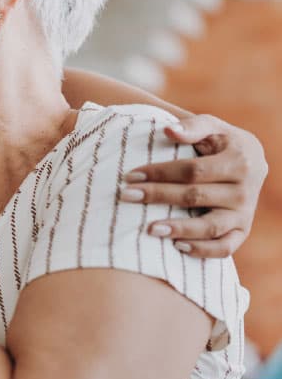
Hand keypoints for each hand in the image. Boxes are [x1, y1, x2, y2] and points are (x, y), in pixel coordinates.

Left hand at [121, 114, 267, 256]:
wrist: (252, 162)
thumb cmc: (221, 142)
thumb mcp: (212, 127)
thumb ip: (192, 127)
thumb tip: (168, 130)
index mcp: (238, 161)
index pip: (193, 170)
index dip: (160, 173)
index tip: (130, 176)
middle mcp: (244, 190)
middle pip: (195, 196)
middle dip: (158, 196)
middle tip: (126, 196)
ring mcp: (244, 213)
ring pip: (211, 226)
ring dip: (179, 229)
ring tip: (150, 229)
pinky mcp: (242, 231)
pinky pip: (225, 247)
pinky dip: (203, 251)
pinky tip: (177, 247)